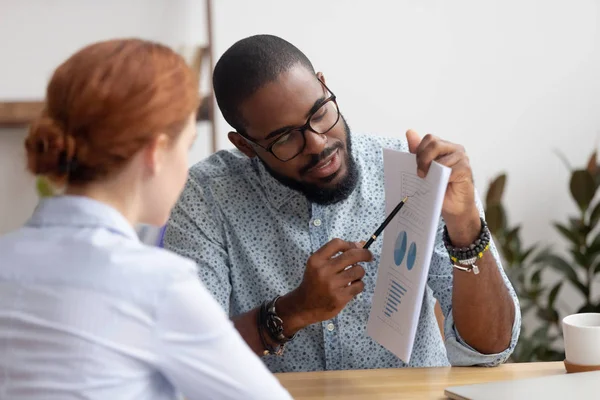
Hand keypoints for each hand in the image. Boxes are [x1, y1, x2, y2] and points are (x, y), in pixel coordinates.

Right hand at [277, 239, 371, 334]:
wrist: (304, 305)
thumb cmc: (314, 281)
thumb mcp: (318, 265)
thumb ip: (336, 254)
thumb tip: (361, 244)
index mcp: (316, 260)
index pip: (337, 244)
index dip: (350, 244)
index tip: (358, 247)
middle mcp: (323, 271)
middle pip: (352, 255)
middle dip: (365, 254)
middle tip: (369, 256)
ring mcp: (332, 285)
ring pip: (358, 271)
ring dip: (360, 272)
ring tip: (354, 276)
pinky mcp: (340, 298)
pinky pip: (359, 285)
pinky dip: (358, 284)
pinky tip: (352, 287)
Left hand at [406, 129, 480, 244]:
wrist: (453, 207)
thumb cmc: (439, 187)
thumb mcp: (425, 168)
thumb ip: (418, 151)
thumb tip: (410, 132)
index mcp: (444, 146)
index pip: (429, 139)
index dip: (419, 151)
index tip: (417, 165)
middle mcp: (455, 149)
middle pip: (434, 144)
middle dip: (423, 158)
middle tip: (420, 173)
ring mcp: (462, 158)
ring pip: (441, 158)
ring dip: (431, 170)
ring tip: (430, 180)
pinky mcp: (465, 169)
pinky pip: (449, 169)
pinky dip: (441, 178)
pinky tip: (442, 184)